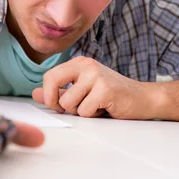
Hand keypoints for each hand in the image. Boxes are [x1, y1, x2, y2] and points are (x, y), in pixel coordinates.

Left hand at [32, 57, 157, 118]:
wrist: (142, 98)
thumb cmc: (112, 95)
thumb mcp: (82, 91)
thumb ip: (59, 91)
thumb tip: (35, 93)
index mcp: (79, 63)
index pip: (49, 76)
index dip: (49, 94)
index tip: (59, 104)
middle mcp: (86, 65)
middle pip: (53, 83)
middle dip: (57, 102)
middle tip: (72, 108)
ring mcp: (96, 76)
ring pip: (68, 103)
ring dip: (80, 111)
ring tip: (95, 106)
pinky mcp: (105, 89)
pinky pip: (84, 111)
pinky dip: (93, 116)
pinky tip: (104, 109)